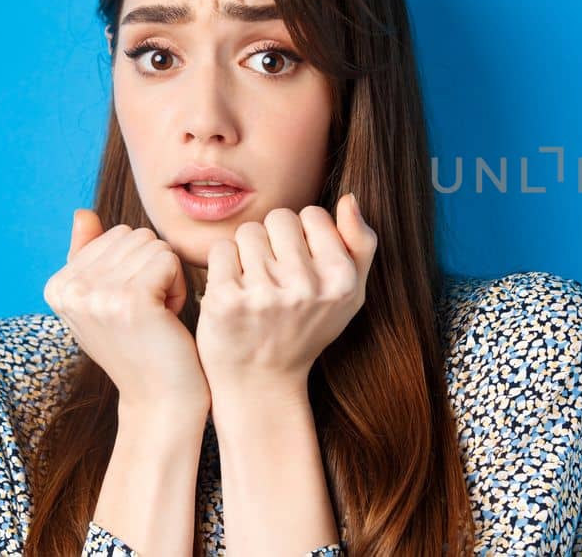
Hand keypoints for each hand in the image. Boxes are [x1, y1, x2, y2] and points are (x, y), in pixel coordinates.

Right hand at [44, 210, 209, 410]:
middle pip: (136, 236)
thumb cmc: (141, 344)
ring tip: (156, 317)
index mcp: (58, 285)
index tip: (130, 306)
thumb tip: (83, 212)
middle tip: (148, 312)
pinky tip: (167, 318)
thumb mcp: (105, 299)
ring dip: (167, 279)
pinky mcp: (130, 300)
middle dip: (153, 269)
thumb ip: (89, 255)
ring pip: (155, 246)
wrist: (160, 398)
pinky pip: (169, 260)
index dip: (135, 266)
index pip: (116, 234)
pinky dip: (179, 287)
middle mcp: (69, 289)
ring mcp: (96, 295)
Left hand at [194, 194, 376, 395]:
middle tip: (274, 273)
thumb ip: (361, 244)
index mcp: (340, 279)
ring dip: (247, 252)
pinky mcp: (227, 299)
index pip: (313, 214)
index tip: (301, 263)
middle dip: (274, 239)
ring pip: (248, 232)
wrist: (262, 382)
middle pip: (279, 217)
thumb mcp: (351, 294)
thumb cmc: (307, 329)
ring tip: (255, 283)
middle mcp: (305, 285)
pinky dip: (223, 266)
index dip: (304, 234)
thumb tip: (349, 199)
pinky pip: (221, 250)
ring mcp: (264, 293)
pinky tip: (234, 290)